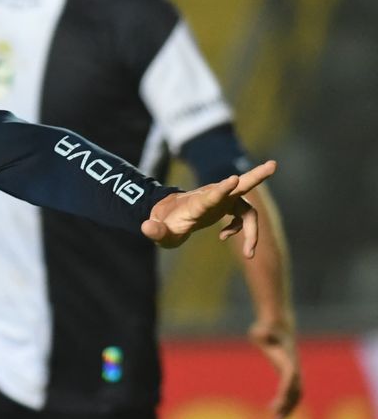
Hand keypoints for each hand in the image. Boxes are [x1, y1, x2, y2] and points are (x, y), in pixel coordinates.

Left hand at [141, 160, 276, 254]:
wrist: (169, 214)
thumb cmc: (165, 223)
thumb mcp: (160, 232)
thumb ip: (155, 231)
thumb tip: (145, 228)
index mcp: (197, 204)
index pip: (211, 195)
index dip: (222, 189)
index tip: (233, 179)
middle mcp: (213, 197)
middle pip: (239, 186)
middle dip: (256, 176)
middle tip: (273, 165)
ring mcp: (223, 199)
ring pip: (248, 209)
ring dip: (251, 230)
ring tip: (248, 253)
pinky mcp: (228, 205)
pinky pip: (244, 216)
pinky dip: (242, 229)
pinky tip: (224, 236)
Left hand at [250, 317, 302, 418]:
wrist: (280, 327)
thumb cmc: (266, 329)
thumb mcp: (261, 329)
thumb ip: (262, 332)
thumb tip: (261, 334)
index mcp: (288, 359)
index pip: (290, 376)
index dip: (286, 387)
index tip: (279, 400)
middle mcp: (294, 368)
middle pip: (296, 391)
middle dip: (288, 406)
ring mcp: (294, 374)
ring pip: (297, 396)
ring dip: (288, 410)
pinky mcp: (290, 377)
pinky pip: (292, 395)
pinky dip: (286, 405)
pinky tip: (275, 412)